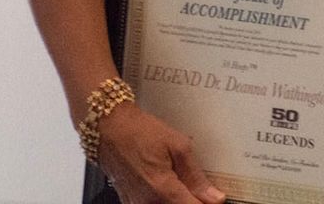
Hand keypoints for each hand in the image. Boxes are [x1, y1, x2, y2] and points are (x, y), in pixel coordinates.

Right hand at [95, 102, 225, 203]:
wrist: (109, 128)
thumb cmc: (140, 131)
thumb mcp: (177, 145)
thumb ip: (196, 176)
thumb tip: (214, 197)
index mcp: (162, 190)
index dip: (207, 203)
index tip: (214, 196)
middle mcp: (147, 203)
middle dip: (192, 198)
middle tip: (199, 186)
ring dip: (179, 198)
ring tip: (180, 179)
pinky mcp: (130, 202)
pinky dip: (165, 197)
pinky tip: (167, 181)